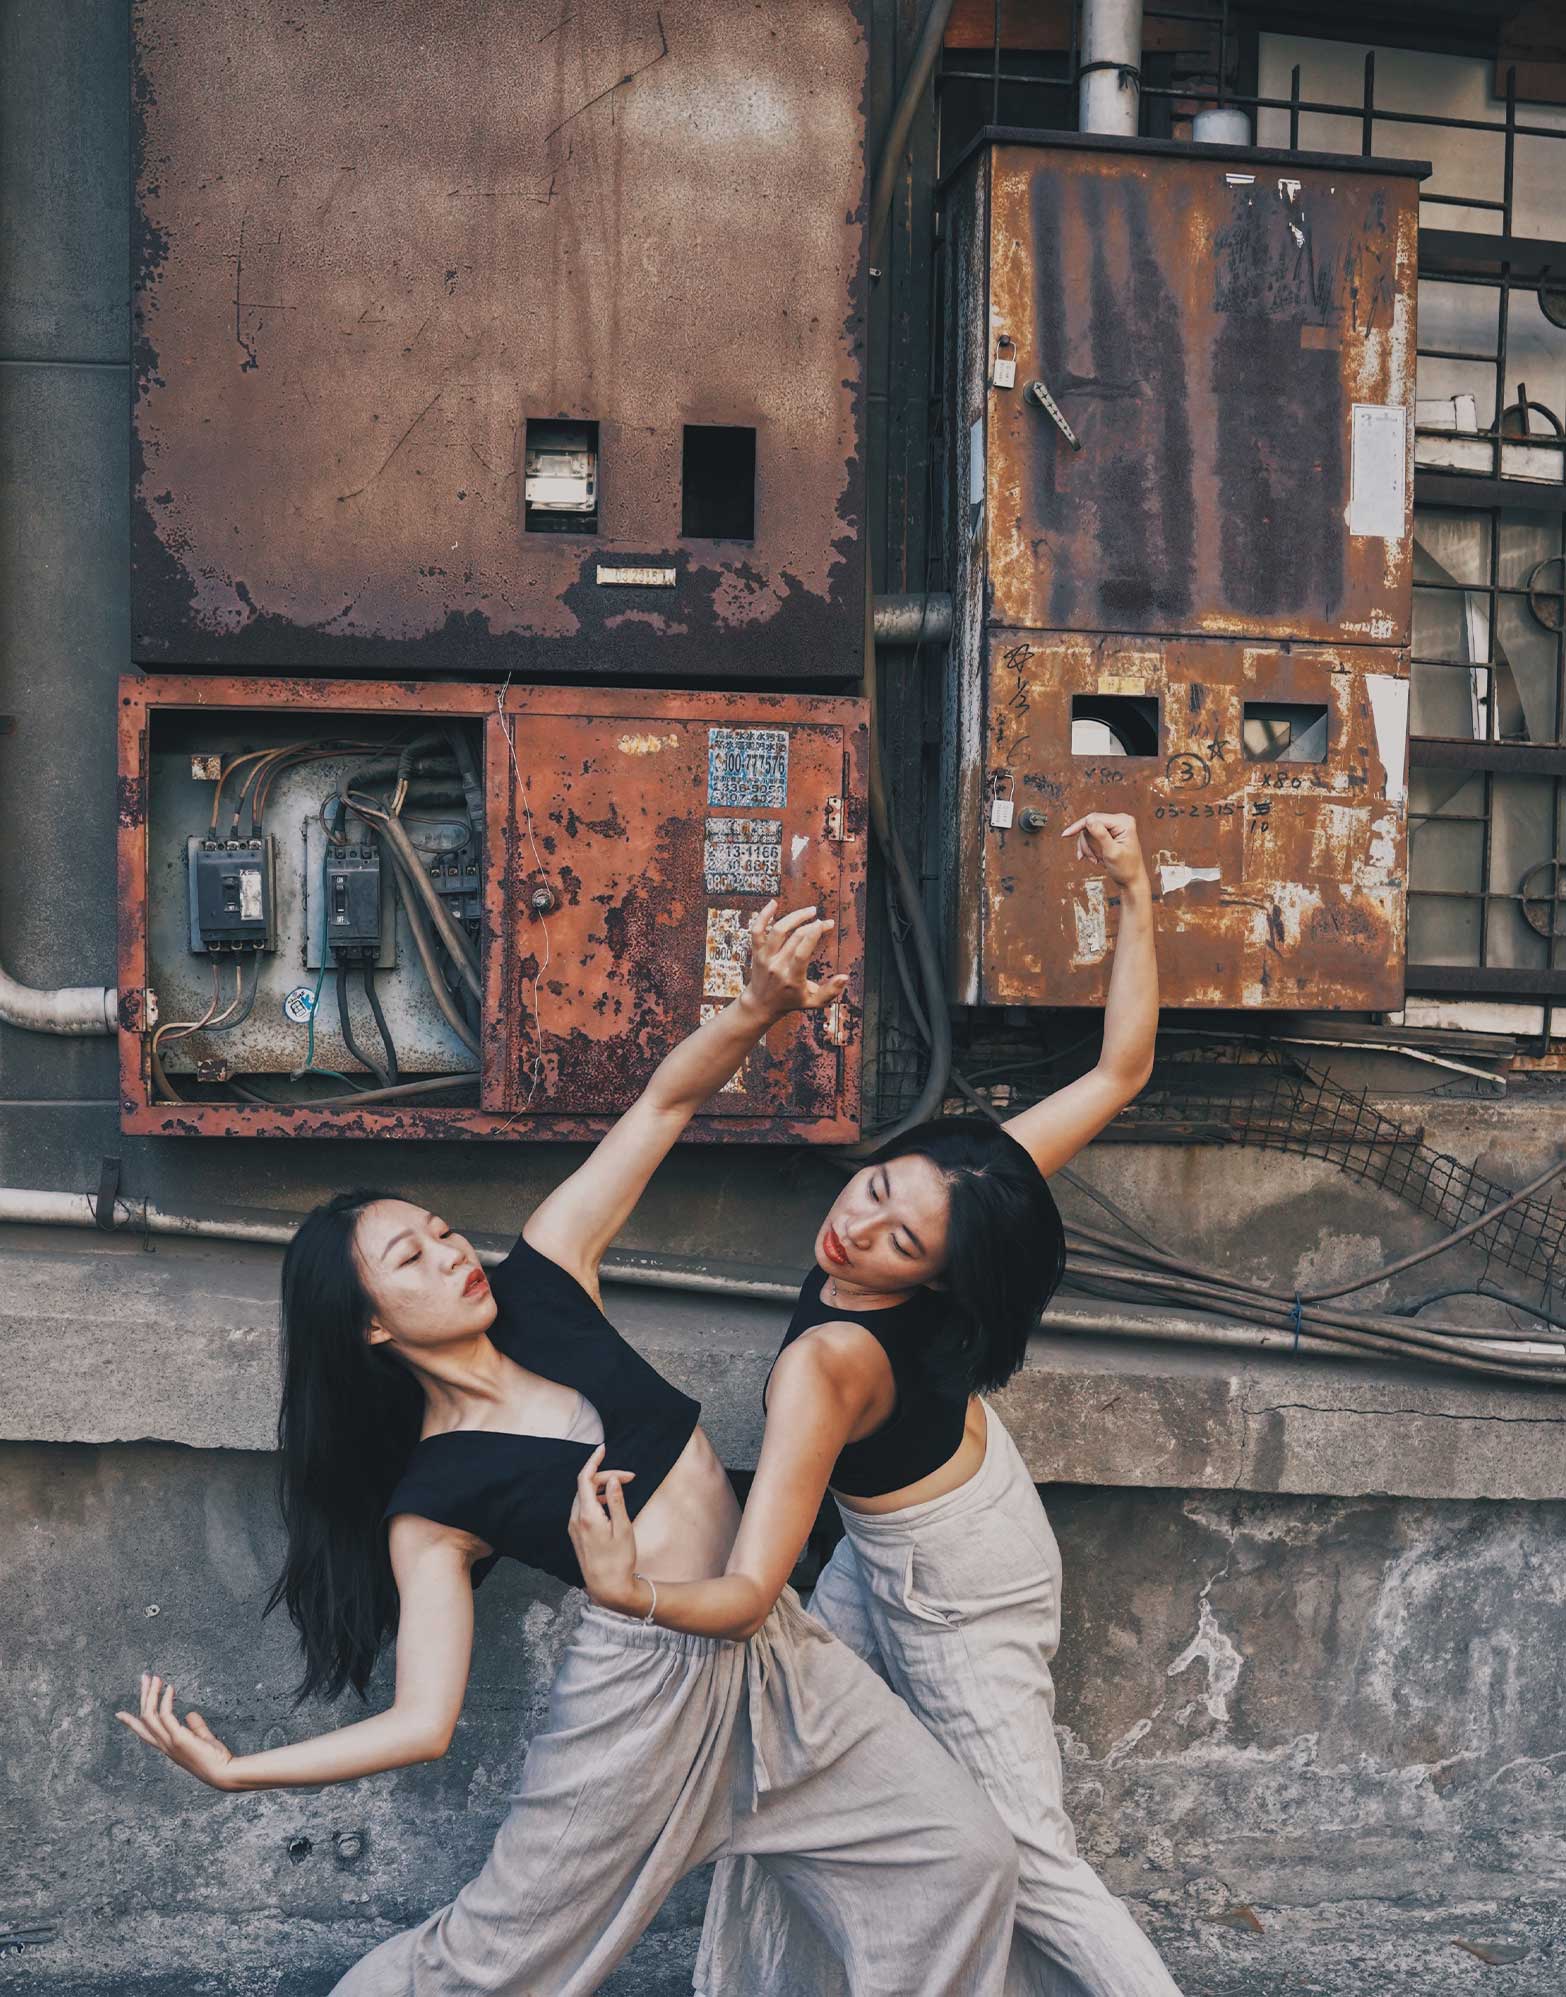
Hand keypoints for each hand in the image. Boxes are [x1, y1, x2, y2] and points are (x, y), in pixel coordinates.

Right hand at [115, 1673, 239, 1790]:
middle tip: (144, 1678)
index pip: (145, 1733)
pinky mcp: (178, 1739)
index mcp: (168, 1746)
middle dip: (143, 1697)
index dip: (131, 1723)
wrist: (223, 1772)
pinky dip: (165, 1700)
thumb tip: (190, 1714)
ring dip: (152, 1694)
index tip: (119, 1713)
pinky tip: (170, 1688)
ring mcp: (169, 1743)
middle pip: (145, 1720)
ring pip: (150, 1716)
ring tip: (156, 1678)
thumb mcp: (202, 1739)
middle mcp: (164, 1745)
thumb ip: (195, 1727)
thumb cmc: (215, 1757)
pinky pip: (165, 1716)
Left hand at [567, 1447, 644, 1615]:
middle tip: (629, 1477)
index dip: (594, 1461)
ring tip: (621, 1487)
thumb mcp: (623, 1528)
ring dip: (600, 1487)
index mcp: (587, 1516)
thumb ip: (616, 1501)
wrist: (607, 1588)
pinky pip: (583, 1508)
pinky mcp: (576, 1534)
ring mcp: (574, 1528)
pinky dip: (595, 1498)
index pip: (585, 1478)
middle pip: (585, 1485)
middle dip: (605, 1475)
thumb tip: (611, 1479)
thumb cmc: (619, 1560)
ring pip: (583, 1496)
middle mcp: (576, 1520)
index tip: (604, 1448)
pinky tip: (609, 1503)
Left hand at [741, 899, 849, 1022]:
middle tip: (826, 922)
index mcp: (792, 978)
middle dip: (813, 926)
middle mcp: (777, 966)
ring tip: (810, 911)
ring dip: (795, 916)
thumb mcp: (813, 1002)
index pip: (802, 952)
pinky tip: (774, 903)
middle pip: (795, 937)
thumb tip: (845, 977)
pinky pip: (757, 930)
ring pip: (778, 930)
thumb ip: (830, 991)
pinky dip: (763, 915)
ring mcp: (765, 957)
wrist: (760, 1004)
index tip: (825, 923)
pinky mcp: (756, 951)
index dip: (814, 934)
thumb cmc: (790, 1001)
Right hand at [1062, 812, 1146, 891]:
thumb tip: (1088, 820)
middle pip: (1090, 824)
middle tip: (1088, 858)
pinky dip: (1090, 848)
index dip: (1078, 826)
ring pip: (1089, 831)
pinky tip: (1092, 858)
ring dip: (1088, 848)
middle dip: (1086, 843)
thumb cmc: (1126, 868)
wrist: (1132, 880)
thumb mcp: (1112, 852)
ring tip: (1094, 860)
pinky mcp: (1111, 833)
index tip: (1065, 835)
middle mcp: (1120, 821)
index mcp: (1124, 822)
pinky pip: (1092, 836)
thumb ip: (1101, 834)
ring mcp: (1116, 826)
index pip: (1094, 818)